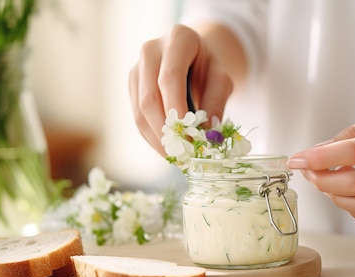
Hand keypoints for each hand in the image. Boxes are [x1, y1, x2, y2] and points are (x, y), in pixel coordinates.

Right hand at [128, 24, 235, 155]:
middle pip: (150, 97)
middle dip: (165, 131)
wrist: (194, 57)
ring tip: (176, 158)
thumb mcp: (222, 78)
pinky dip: (151, 136)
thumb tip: (208, 132)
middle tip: (183, 155)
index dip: (176, 110)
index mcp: (178, 39)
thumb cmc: (209, 67)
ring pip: (139, 109)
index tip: (188, 137)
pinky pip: (137, 116)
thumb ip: (217, 101)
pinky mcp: (132, 85)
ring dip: (157, 138)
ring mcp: (137, 67)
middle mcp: (151, 50)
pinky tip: (167, 150)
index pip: (170, 78)